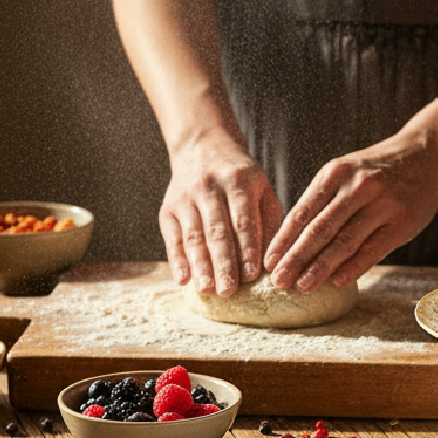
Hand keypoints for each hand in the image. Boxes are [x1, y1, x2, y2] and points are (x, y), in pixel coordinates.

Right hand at [161, 137, 281, 295]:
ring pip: (193, 236)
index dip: (247, 249)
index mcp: (239, 181)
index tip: (251, 275)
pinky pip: (173, 238)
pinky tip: (183, 280)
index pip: (243, 220)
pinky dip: (177, 260)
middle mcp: (210, 187)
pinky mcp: (168, 208)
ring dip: (200, 266)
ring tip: (207, 290)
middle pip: (217, 230)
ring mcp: (186, 198)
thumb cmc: (240, 178)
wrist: (203, 147)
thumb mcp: (261, 189)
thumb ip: (267, 222)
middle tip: (229, 290)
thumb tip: (269, 262)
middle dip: (223, 263)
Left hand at [263, 131, 437, 291]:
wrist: (427, 153)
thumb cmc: (378, 169)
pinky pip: (372, 250)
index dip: (283, 240)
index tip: (268, 262)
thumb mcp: (346, 170)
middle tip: (278, 280)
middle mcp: (357, 186)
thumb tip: (292, 239)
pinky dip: (352, 268)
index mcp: (335, 173)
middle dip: (295, 258)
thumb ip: (323, 199)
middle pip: (319, 230)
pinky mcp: (402, 222)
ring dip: (319, 268)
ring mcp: (382, 204)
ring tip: (301, 286)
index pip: (302, 212)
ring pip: (344, 242)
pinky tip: (335, 282)